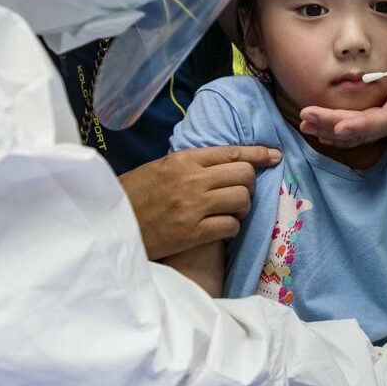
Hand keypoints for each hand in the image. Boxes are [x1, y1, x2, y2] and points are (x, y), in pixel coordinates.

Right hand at [118, 145, 281, 259]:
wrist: (112, 224)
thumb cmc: (136, 195)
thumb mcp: (161, 167)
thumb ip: (192, 163)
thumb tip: (226, 160)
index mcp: (184, 159)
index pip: (232, 152)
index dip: (258, 154)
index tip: (275, 156)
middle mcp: (192, 179)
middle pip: (244, 175)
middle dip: (249, 184)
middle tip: (240, 193)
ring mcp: (193, 207)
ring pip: (242, 200)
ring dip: (242, 208)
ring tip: (230, 212)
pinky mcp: (193, 233)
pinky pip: (230, 226)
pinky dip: (231, 228)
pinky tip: (221, 228)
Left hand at [300, 44, 386, 147]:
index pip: (382, 121)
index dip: (360, 126)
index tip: (338, 127)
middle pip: (361, 130)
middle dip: (332, 125)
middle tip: (306, 117)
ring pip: (356, 134)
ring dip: (329, 130)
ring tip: (305, 124)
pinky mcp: (381, 122)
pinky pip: (357, 132)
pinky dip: (337, 132)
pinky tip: (319, 129)